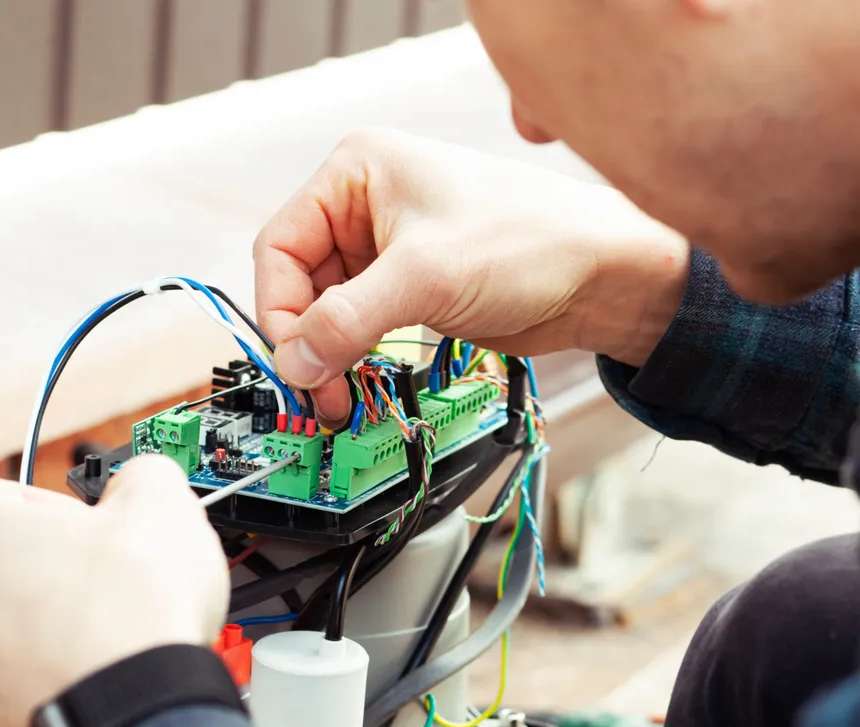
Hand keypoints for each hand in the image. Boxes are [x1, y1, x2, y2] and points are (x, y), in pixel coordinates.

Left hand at [0, 455, 228, 726]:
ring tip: (96, 626)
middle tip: (89, 570)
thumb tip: (143, 480)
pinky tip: (89, 669)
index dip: (17, 496)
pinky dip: (37, 674)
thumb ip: (139, 474)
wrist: (137, 721)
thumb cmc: (131, 617)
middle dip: (27, 562)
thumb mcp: (161, 504)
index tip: (62, 514)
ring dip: (30, 622)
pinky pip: (1, 681)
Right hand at [254, 127, 690, 422]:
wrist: (603, 277)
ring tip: (340, 398)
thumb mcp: (426, 276)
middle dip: (304, 341)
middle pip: (298, 283)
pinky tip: (357, 385)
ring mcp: (384, 249)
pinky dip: (350, 358)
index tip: (293, 359)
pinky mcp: (406, 287)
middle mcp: (363, 205)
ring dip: (326, 357)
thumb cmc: (532, 240)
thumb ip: (348, 320)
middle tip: (317, 391)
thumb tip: (294, 362)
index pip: (280, 245)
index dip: (279, 308)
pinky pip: (355, 326)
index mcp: (356, 172)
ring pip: (324, 311)